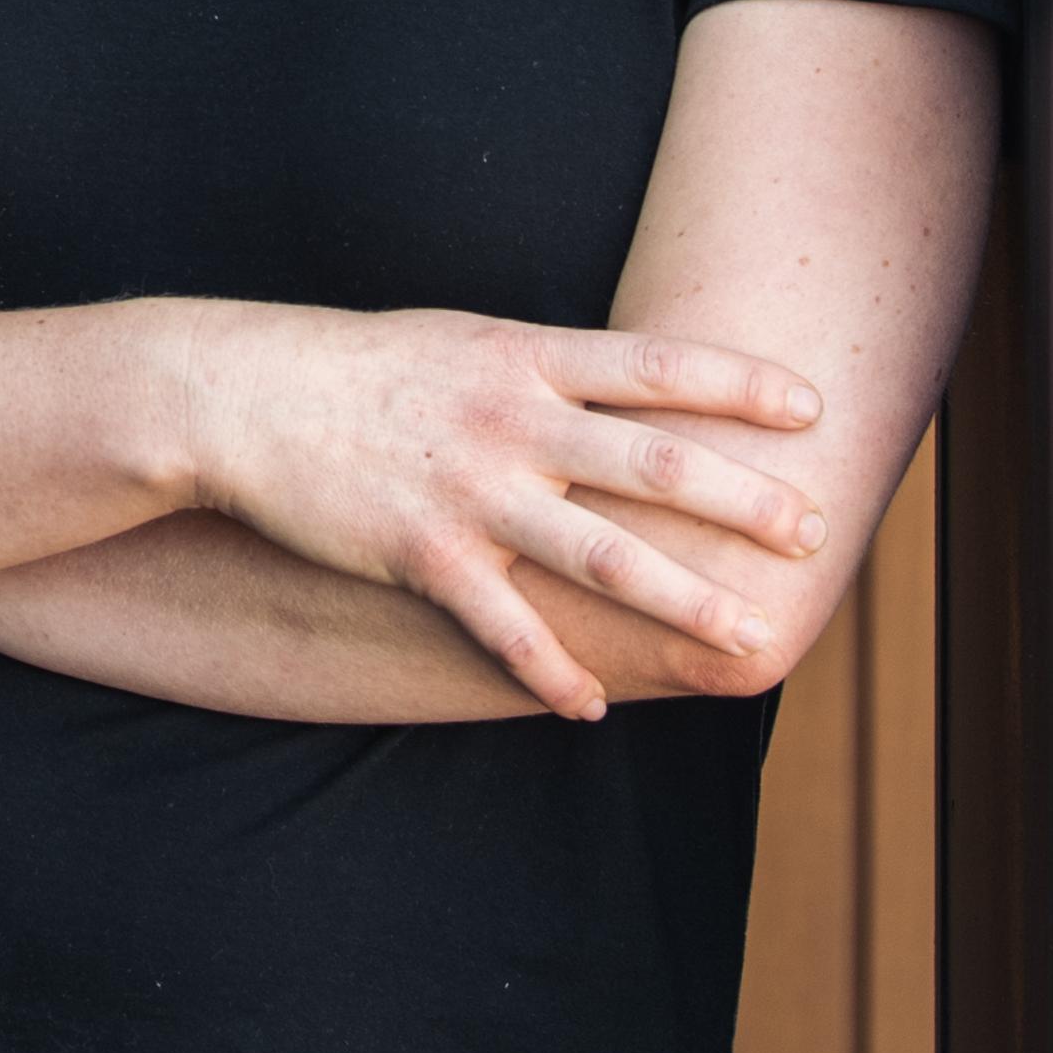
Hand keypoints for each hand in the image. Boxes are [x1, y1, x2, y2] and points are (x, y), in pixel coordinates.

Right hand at [177, 301, 829, 723]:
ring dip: (682, 601)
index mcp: (522, 358)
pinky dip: (551, 672)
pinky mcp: (421, 552)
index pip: (653, 366)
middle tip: (812, 531)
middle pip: (651, 462)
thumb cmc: (359, 367)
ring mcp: (469, 490)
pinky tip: (592, 708)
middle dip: (741, 500)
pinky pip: (503, 626)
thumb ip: (542, 371)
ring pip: (599, 555)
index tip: (810, 406)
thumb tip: (623, 385)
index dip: (738, 384)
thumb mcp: (460, 343)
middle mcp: (509, 421)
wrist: (240, 395)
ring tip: (747, 640)